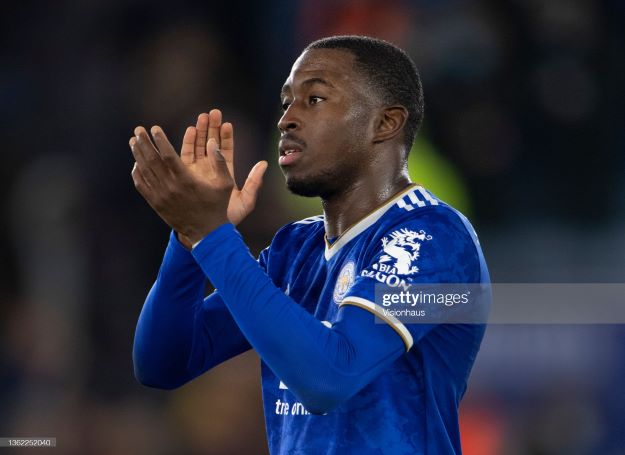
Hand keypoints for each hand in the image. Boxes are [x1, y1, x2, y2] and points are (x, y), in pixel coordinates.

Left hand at [129, 111, 265, 245]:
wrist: (206, 233)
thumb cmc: (217, 206)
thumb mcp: (226, 184)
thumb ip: (220, 161)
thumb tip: (213, 142)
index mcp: (186, 180)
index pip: (168, 155)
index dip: (160, 140)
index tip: (155, 128)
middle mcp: (171, 187)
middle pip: (152, 160)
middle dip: (144, 143)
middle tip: (138, 129)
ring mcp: (161, 196)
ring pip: (145, 171)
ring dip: (138, 154)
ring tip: (134, 141)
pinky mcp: (156, 204)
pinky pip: (142, 185)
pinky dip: (137, 172)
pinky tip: (136, 163)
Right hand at [182, 110, 267, 225]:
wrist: (208, 233)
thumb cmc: (228, 218)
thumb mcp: (246, 201)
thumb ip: (255, 182)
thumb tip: (265, 164)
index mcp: (226, 174)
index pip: (227, 151)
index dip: (227, 136)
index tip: (227, 122)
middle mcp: (211, 171)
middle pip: (211, 144)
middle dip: (212, 128)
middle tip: (213, 112)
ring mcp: (197, 173)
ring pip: (198, 148)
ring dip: (199, 132)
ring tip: (201, 116)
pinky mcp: (185, 177)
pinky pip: (185, 157)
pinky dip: (187, 144)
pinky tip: (189, 131)